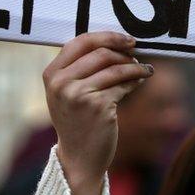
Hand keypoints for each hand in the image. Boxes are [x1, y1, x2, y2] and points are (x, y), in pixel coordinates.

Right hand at [42, 32, 153, 194]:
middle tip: (136, 52)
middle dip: (123, 50)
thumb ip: (80, 67)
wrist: (79, 157)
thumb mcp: (68, 92)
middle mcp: (61, 83)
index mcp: (52, 74)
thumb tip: (115, 41)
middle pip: (101, 52)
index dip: (106, 36)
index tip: (124, 38)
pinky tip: (141, 79)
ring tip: (142, 68)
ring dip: (134, 66)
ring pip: (116, 68)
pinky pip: (124, 84)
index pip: (80, 41)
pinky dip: (136, 79)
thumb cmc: (77, 120)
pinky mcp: (99, 106)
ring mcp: (79, 95)